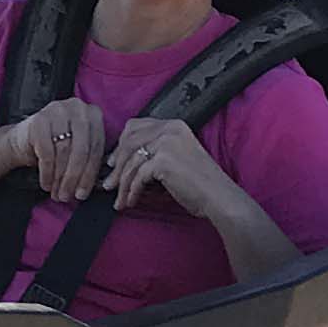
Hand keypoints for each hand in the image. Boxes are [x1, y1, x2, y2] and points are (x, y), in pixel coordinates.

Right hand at [13, 97, 108, 200]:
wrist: (24, 138)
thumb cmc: (55, 147)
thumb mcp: (77, 150)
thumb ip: (88, 162)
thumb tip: (88, 190)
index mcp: (93, 114)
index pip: (96, 148)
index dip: (90, 175)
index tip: (82, 194)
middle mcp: (78, 108)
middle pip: (82, 149)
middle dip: (75, 177)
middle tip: (68, 196)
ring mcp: (58, 110)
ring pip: (64, 152)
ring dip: (60, 177)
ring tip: (57, 194)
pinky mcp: (40, 119)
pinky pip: (47, 152)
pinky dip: (47, 172)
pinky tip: (46, 184)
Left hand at [103, 115, 240, 221]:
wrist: (218, 196)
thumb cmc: (200, 182)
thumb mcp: (179, 156)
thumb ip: (156, 150)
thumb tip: (126, 160)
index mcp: (173, 125)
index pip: (135, 126)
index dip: (120, 144)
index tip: (113, 162)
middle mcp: (169, 130)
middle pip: (129, 143)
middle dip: (116, 166)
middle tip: (109, 183)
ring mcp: (166, 144)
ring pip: (131, 162)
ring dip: (122, 184)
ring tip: (118, 199)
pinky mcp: (163, 162)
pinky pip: (137, 176)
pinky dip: (132, 191)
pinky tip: (131, 201)